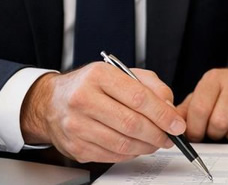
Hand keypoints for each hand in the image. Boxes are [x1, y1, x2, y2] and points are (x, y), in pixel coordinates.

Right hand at [20, 63, 185, 162]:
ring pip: (123, 144)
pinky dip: (130, 153)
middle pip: (131, 124)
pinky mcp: (75, 147)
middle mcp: (83, 99)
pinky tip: (136, 146)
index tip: (176, 124)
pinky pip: (111, 156)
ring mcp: (76, 125)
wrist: (51, 102)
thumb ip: (150, 85)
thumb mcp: (120, 73)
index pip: (138, 97)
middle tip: (169, 136)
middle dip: (158, 134)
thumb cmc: (89, 86)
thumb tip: (169, 107)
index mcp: (98, 76)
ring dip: (146, 146)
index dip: (163, 114)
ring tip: (155, 142)